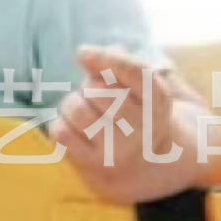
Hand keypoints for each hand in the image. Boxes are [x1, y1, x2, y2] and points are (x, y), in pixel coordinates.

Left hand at [47, 43, 205, 205]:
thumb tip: (88, 54)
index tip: (82, 53)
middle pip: (98, 89)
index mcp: (159, 102)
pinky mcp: (95, 165)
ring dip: (72, 103)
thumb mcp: (144, 90)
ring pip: (77, 109)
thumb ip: (121, 66)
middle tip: (95, 96)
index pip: (134, 72)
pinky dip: (60, 124)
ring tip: (81, 109)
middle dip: (89, 86)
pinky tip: (73, 128)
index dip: (106, 58)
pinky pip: (61, 132)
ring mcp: (118, 149)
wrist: (154, 167)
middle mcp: (142, 128)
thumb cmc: (141, 116)